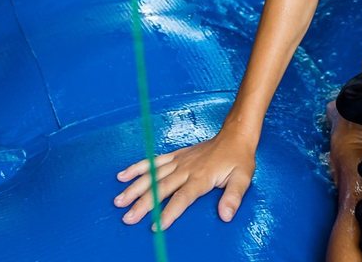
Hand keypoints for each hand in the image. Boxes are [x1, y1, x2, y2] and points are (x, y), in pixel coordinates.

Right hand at [114, 129, 255, 229]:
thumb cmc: (238, 159)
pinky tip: (122, 175)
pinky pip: (153, 161)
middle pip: (161, 188)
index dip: (169, 212)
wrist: (234, 135)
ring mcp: (179, 161)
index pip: (182, 198)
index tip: (157, 226)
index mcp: (201, 177)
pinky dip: (138, 168)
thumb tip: (226, 215)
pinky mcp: (175, 155)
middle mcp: (186, 169)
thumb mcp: (243, 178)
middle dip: (143, 204)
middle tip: (128, 217)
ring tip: (119, 200)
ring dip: (134, 188)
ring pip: (152, 175)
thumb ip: (233, 197)